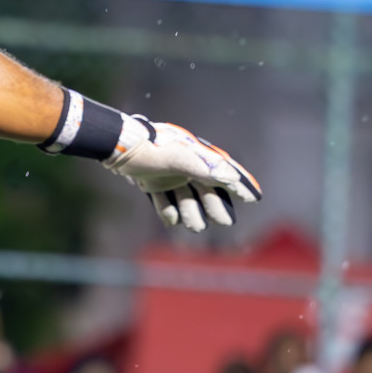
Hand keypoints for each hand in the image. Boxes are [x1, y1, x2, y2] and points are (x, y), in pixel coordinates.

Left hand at [104, 117, 261, 231]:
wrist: (116, 147)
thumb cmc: (150, 150)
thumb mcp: (179, 159)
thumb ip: (205, 169)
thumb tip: (231, 179)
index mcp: (195, 154)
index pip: (223, 170)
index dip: (240, 184)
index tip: (254, 198)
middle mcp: (184, 165)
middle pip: (206, 189)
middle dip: (215, 205)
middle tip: (224, 222)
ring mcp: (168, 175)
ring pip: (186, 198)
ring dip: (191, 212)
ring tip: (194, 225)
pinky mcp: (151, 183)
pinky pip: (164, 201)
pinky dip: (168, 211)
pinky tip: (171, 218)